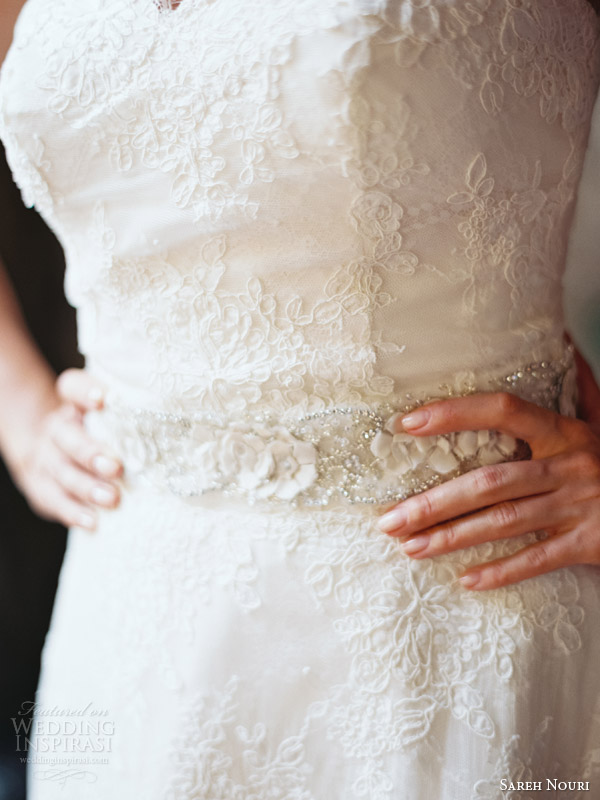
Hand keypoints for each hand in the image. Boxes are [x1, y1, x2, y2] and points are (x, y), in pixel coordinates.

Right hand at [9, 368, 122, 530]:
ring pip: (61, 471)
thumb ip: (132, 419)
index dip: (84, 391)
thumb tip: (182, 428)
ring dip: (87, 487)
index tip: (104, 401)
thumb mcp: (111, 420)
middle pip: (65, 436)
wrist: (51, 453)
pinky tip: (93, 521)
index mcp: (74, 405)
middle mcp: (57, 428)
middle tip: (116, 467)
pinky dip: (73, 512)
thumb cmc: (99, 434)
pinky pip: (54, 500)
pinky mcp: (41, 487)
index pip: (71, 387)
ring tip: (112, 499)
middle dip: (90, 452)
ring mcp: (46, 458)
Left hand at [376, 392, 599, 589]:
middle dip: (434, 503)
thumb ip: (571, 393)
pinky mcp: (590, 544)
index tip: (407, 424)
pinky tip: (466, 581)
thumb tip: (557, 342)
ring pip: (504, 523)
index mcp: (565, 430)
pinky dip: (501, 572)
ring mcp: (579, 506)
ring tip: (409, 547)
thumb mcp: (595, 423)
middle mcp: (570, 465)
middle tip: (388, 519)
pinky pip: (538, 560)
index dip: (456, 413)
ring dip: (452, 538)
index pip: (504, 410)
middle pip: (490, 482)